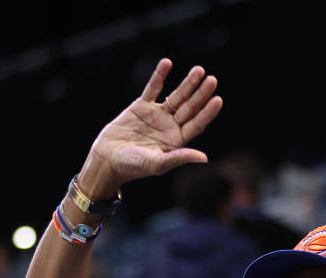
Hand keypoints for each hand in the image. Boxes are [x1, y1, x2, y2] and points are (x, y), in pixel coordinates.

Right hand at [78, 59, 222, 197]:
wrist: (107, 160)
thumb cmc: (133, 167)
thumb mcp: (158, 163)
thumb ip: (180, 157)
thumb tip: (204, 157)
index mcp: (177, 141)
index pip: (196, 124)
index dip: (207, 113)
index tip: (218, 99)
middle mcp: (170, 127)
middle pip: (190, 107)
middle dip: (200, 94)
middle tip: (212, 80)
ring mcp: (157, 115)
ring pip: (176, 96)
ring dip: (187, 83)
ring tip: (198, 70)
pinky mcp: (141, 106)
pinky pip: (153, 88)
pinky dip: (159, 76)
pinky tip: (167, 63)